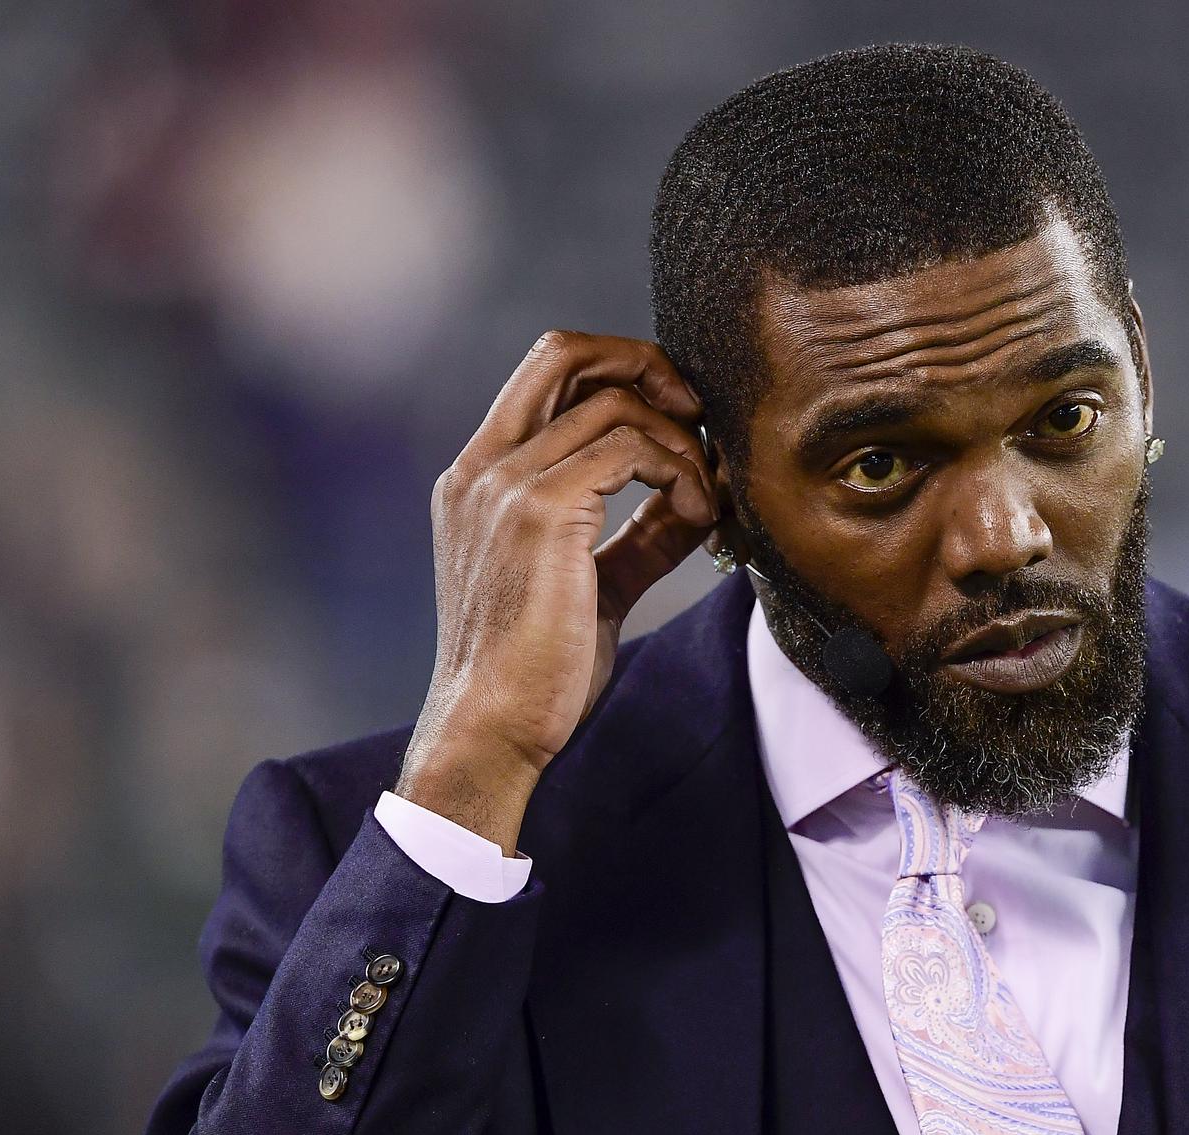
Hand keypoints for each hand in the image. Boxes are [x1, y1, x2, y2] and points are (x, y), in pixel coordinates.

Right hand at [397, 331, 718, 849]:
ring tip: (707, 500)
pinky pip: (629, 448)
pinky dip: (680, 472)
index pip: (547, 372)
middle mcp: (483, 467)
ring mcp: (505, 483)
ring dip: (682, 442)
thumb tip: (700, 499)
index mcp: (480, 477)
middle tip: (699, 417)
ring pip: (614, 404)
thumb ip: (639, 536)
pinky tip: (700, 515)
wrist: (492, 730)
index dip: (623, 373)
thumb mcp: (596, 587)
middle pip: (565, 350)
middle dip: (647, 365)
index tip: (680, 418)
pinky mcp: (539, 510)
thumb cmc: (539, 674)